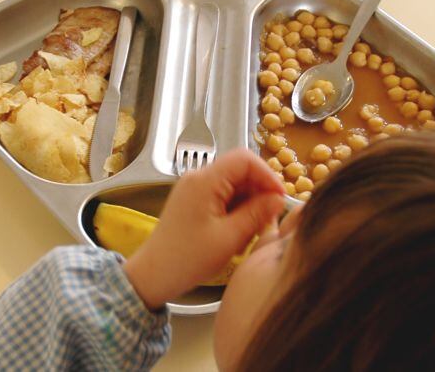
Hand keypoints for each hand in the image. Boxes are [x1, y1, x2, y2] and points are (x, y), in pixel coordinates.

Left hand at [123, 149, 284, 309]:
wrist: (155, 274)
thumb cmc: (188, 259)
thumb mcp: (229, 238)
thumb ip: (257, 214)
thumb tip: (279, 198)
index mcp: (204, 181)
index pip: (245, 159)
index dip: (267, 175)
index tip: (280, 198)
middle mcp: (198, 178)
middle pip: (240, 171)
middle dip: (259, 193)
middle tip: (268, 220)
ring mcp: (195, 189)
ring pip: (235, 186)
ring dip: (249, 205)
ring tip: (250, 233)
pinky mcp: (195, 201)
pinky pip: (224, 197)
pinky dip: (236, 211)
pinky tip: (238, 234)